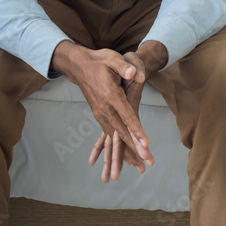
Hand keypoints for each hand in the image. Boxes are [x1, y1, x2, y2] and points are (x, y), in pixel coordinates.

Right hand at [89, 50, 150, 181]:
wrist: (80, 66)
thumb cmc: (100, 61)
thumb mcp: (112, 58)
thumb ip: (124, 67)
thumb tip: (136, 73)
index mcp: (110, 95)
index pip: (126, 115)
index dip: (136, 129)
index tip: (145, 143)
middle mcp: (105, 109)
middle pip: (121, 132)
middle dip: (134, 148)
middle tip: (146, 162)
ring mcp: (101, 114)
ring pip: (115, 137)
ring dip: (126, 153)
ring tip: (137, 167)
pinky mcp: (100, 116)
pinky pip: (109, 136)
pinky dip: (116, 149)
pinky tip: (122, 160)